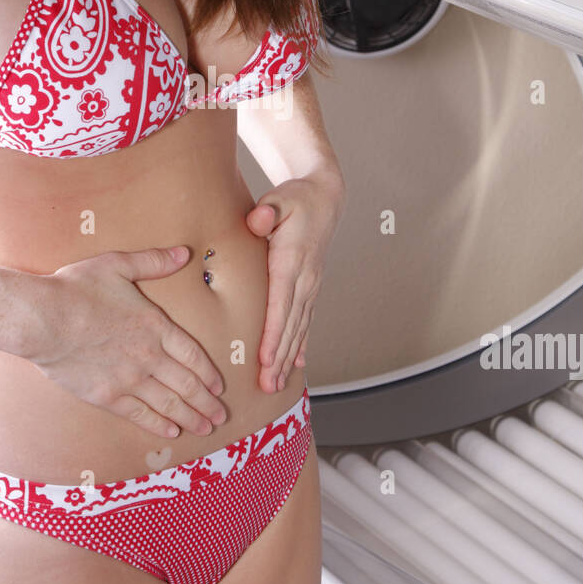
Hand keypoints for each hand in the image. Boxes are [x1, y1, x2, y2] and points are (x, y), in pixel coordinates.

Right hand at [29, 246, 226, 438]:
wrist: (43, 319)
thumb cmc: (76, 289)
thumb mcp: (118, 265)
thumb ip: (153, 262)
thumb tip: (183, 253)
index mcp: (155, 326)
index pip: (193, 355)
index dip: (209, 373)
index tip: (219, 387)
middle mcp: (149, 356)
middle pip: (188, 385)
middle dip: (207, 403)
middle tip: (221, 417)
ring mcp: (129, 379)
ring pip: (169, 404)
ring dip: (191, 418)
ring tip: (206, 429)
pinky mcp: (107, 396)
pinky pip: (141, 415)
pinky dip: (159, 425)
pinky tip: (172, 433)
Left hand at [245, 169, 345, 392]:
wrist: (325, 197)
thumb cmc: (296, 198)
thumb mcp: (280, 198)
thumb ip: (267, 212)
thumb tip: (258, 221)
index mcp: (292, 261)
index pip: (280, 304)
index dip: (272, 334)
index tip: (264, 359)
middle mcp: (305, 278)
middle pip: (289, 325)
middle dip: (278, 357)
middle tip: (266, 386)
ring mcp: (311, 284)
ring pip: (298, 328)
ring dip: (287, 357)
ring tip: (275, 384)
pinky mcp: (311, 286)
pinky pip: (306, 319)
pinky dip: (300, 342)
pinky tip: (297, 363)